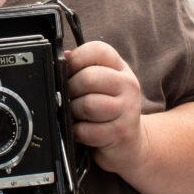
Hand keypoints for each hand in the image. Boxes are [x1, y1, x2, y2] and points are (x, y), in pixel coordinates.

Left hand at [66, 41, 145, 174]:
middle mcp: (128, 85)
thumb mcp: (101, 85)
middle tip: (70, 98)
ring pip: (87, 105)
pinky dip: (77, 132)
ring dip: (73, 112)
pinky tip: (83, 130)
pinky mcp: (120, 133)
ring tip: (76, 115)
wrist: (130, 144)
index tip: (69, 72)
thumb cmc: (109, 110)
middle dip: (71, 90)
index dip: (76, 59)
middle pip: (89, 78)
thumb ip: (83, 69)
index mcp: (121, 68)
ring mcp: (127, 110)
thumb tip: (63, 57)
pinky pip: (86, 130)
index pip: (98, 50)